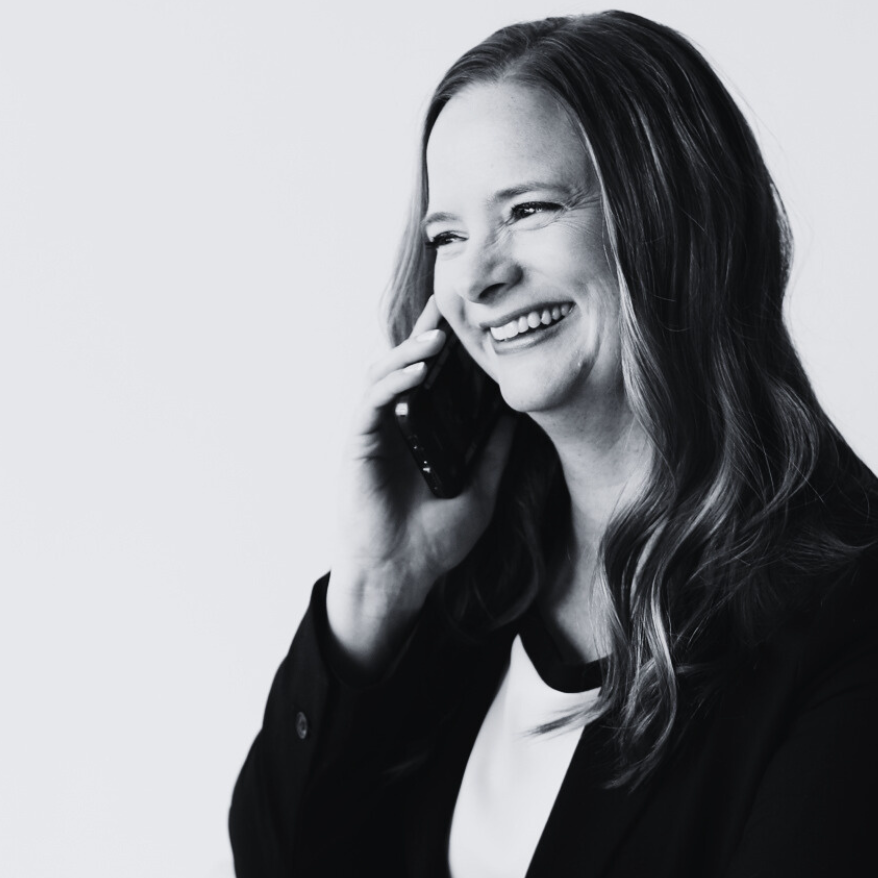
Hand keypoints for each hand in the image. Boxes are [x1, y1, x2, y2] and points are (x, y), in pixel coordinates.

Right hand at [327, 297, 516, 674]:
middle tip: (451, 303)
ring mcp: (376, 432)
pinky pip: (372, 402)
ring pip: (386, 374)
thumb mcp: (481, 490)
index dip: (451, 346)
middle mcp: (398, 424)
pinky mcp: (359, 444)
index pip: (436, 378)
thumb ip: (494, 452)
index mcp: (425, 431)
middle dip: (428, 332)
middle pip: (409, 363)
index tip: (474, 317)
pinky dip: (392, 381)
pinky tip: (415, 371)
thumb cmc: (434, 540)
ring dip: (411, 352)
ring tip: (439, 338)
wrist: (401, 575)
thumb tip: (518, 411)